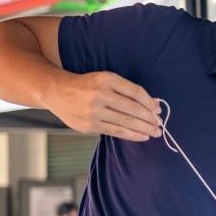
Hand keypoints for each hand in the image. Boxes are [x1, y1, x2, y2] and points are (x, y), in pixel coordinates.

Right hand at [46, 71, 161, 141]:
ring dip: (144, 129)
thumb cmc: (86, 85)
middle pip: (132, 109)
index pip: (135, 92)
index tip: (158, 110)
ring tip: (155, 132)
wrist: (56, 91)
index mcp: (106, 79)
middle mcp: (100, 94)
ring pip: (126, 122)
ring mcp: (93, 111)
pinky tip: (143, 137)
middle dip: (149, 118)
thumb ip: (126, 90)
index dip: (149, 102)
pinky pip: (116, 132)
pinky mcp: (89, 125)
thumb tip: (153, 104)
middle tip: (160, 124)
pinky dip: (132, 135)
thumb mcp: (105, 79)